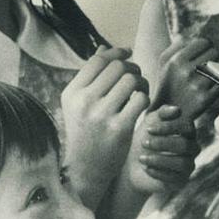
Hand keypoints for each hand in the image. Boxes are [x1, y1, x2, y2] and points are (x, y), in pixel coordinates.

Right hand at [60, 47, 149, 206]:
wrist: (86, 170)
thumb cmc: (85, 132)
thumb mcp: (78, 104)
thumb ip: (91, 76)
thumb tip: (106, 48)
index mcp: (72, 93)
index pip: (99, 60)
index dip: (117, 53)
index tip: (127, 54)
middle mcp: (84, 101)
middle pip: (118, 67)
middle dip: (132, 68)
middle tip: (137, 77)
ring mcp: (101, 115)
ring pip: (132, 80)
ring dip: (142, 82)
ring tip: (140, 91)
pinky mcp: (119, 128)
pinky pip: (141, 99)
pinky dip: (145, 99)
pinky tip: (142, 105)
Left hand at [128, 104, 198, 192]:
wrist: (131, 165)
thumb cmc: (143, 139)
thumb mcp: (150, 122)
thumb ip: (162, 113)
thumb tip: (177, 110)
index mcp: (187, 131)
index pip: (186, 126)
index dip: (169, 127)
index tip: (148, 129)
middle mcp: (192, 148)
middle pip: (185, 145)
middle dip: (163, 143)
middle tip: (143, 143)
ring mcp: (188, 165)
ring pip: (182, 163)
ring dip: (160, 159)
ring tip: (141, 158)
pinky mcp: (181, 181)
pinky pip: (175, 178)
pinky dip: (159, 172)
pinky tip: (146, 168)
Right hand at [156, 34, 218, 120]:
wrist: (167, 116)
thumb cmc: (168, 84)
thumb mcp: (164, 63)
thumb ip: (176, 46)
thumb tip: (189, 36)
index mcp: (176, 60)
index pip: (204, 42)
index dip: (205, 46)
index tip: (203, 52)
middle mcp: (187, 72)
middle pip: (215, 52)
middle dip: (213, 56)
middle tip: (208, 62)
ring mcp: (197, 86)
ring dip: (217, 67)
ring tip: (210, 71)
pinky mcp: (206, 98)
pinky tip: (212, 83)